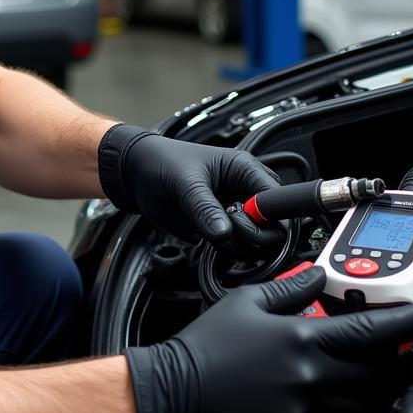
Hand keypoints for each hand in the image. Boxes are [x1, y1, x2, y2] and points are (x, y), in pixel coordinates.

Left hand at [98, 123, 280, 245]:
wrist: (136, 174)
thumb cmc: (161, 162)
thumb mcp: (185, 182)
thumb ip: (205, 208)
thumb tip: (224, 234)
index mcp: (245, 170)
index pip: (276, 200)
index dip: (267, 216)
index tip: (242, 219)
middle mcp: (244, 192)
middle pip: (274, 227)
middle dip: (255, 234)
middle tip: (229, 228)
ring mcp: (232, 213)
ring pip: (256, 242)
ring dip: (238, 245)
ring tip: (212, 229)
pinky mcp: (218, 228)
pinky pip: (234, 248)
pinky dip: (225, 251)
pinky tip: (207, 238)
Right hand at [124, 266, 412, 412]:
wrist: (175, 390)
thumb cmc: (207, 345)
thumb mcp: (247, 300)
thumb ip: (291, 287)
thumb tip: (318, 276)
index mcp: (301, 339)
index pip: (374, 331)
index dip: (411, 323)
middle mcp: (310, 380)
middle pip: (378, 375)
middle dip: (385, 361)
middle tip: (374, 351)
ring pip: (361, 408)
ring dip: (359, 391)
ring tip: (331, 376)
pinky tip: (312, 404)